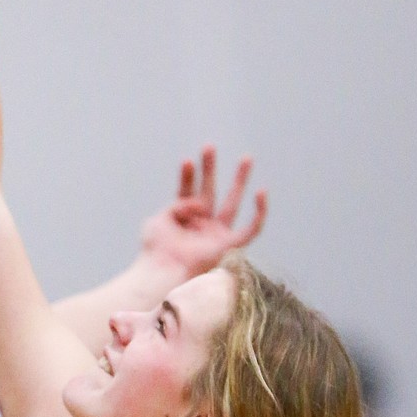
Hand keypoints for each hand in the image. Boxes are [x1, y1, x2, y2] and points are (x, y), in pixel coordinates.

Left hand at [138, 147, 267, 278]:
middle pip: (210, 190)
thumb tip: (196, 202)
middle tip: (210, 145)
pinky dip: (260, 212)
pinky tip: (261, 192)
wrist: (162, 271)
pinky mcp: (230, 246)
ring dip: (239, 180)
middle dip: (211, 168)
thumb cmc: (155, 250)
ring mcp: (216, 234)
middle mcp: (201, 225)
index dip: (188, 176)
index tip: (187, 161)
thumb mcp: (159, 220)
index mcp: (183, 220)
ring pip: (233, 202)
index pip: (188, 190)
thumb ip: (176, 205)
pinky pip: (251, 229)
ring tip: (246, 157)